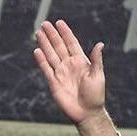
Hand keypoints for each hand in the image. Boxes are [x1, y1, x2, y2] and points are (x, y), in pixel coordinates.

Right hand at [34, 20, 115, 135]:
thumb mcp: (98, 75)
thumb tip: (100, 44)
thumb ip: (96, 60)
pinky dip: (41, 60)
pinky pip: (46, 69)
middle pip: (58, 46)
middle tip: (45, 23)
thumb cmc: (95, 95)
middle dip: (52, 35)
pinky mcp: (54, 82)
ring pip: (51, 55)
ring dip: (45, 44)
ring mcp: (61, 73)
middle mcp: (69, 65)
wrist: (87, 113)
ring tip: (39, 32)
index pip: (71, 43)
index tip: (59, 22)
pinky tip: (37, 50)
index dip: (65, 33)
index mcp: (81, 62)